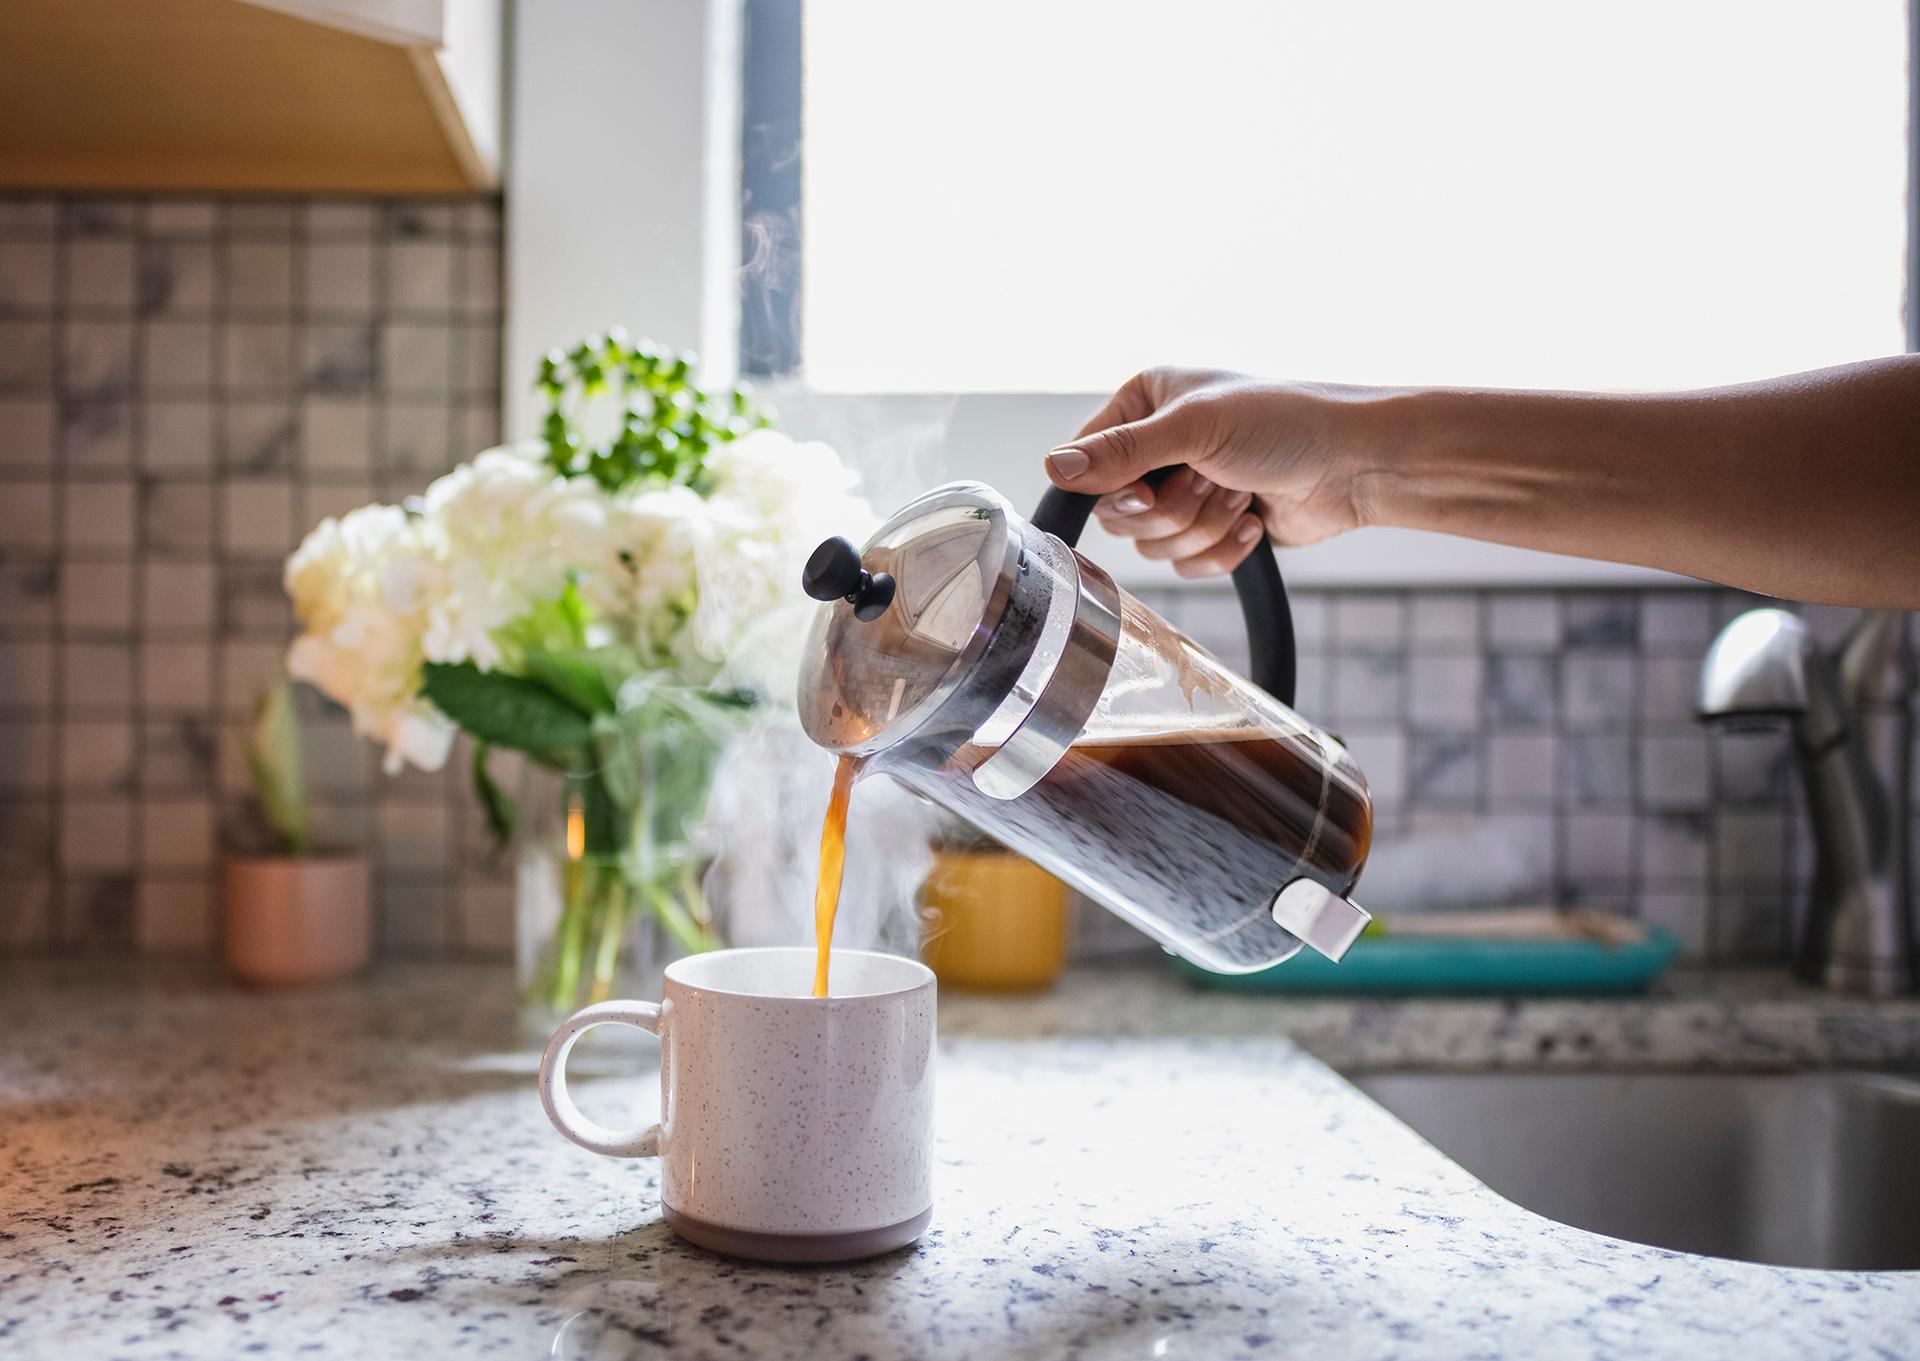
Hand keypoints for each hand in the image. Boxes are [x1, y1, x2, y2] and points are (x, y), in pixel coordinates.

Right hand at [1044, 368, 1382, 576]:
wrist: (1355, 464)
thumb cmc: (1285, 423)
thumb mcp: (1195, 427)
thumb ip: (1121, 450)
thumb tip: (1053, 468)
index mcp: (1145, 403)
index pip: (1088, 460)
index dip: (1115, 487)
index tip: (1149, 487)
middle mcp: (1158, 446)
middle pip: (1119, 514)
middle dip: (1172, 508)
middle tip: (1211, 478)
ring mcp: (1184, 490)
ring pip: (1153, 545)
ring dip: (1203, 526)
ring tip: (1241, 492)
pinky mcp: (1212, 531)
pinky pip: (1186, 566)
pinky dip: (1222, 550)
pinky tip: (1253, 519)